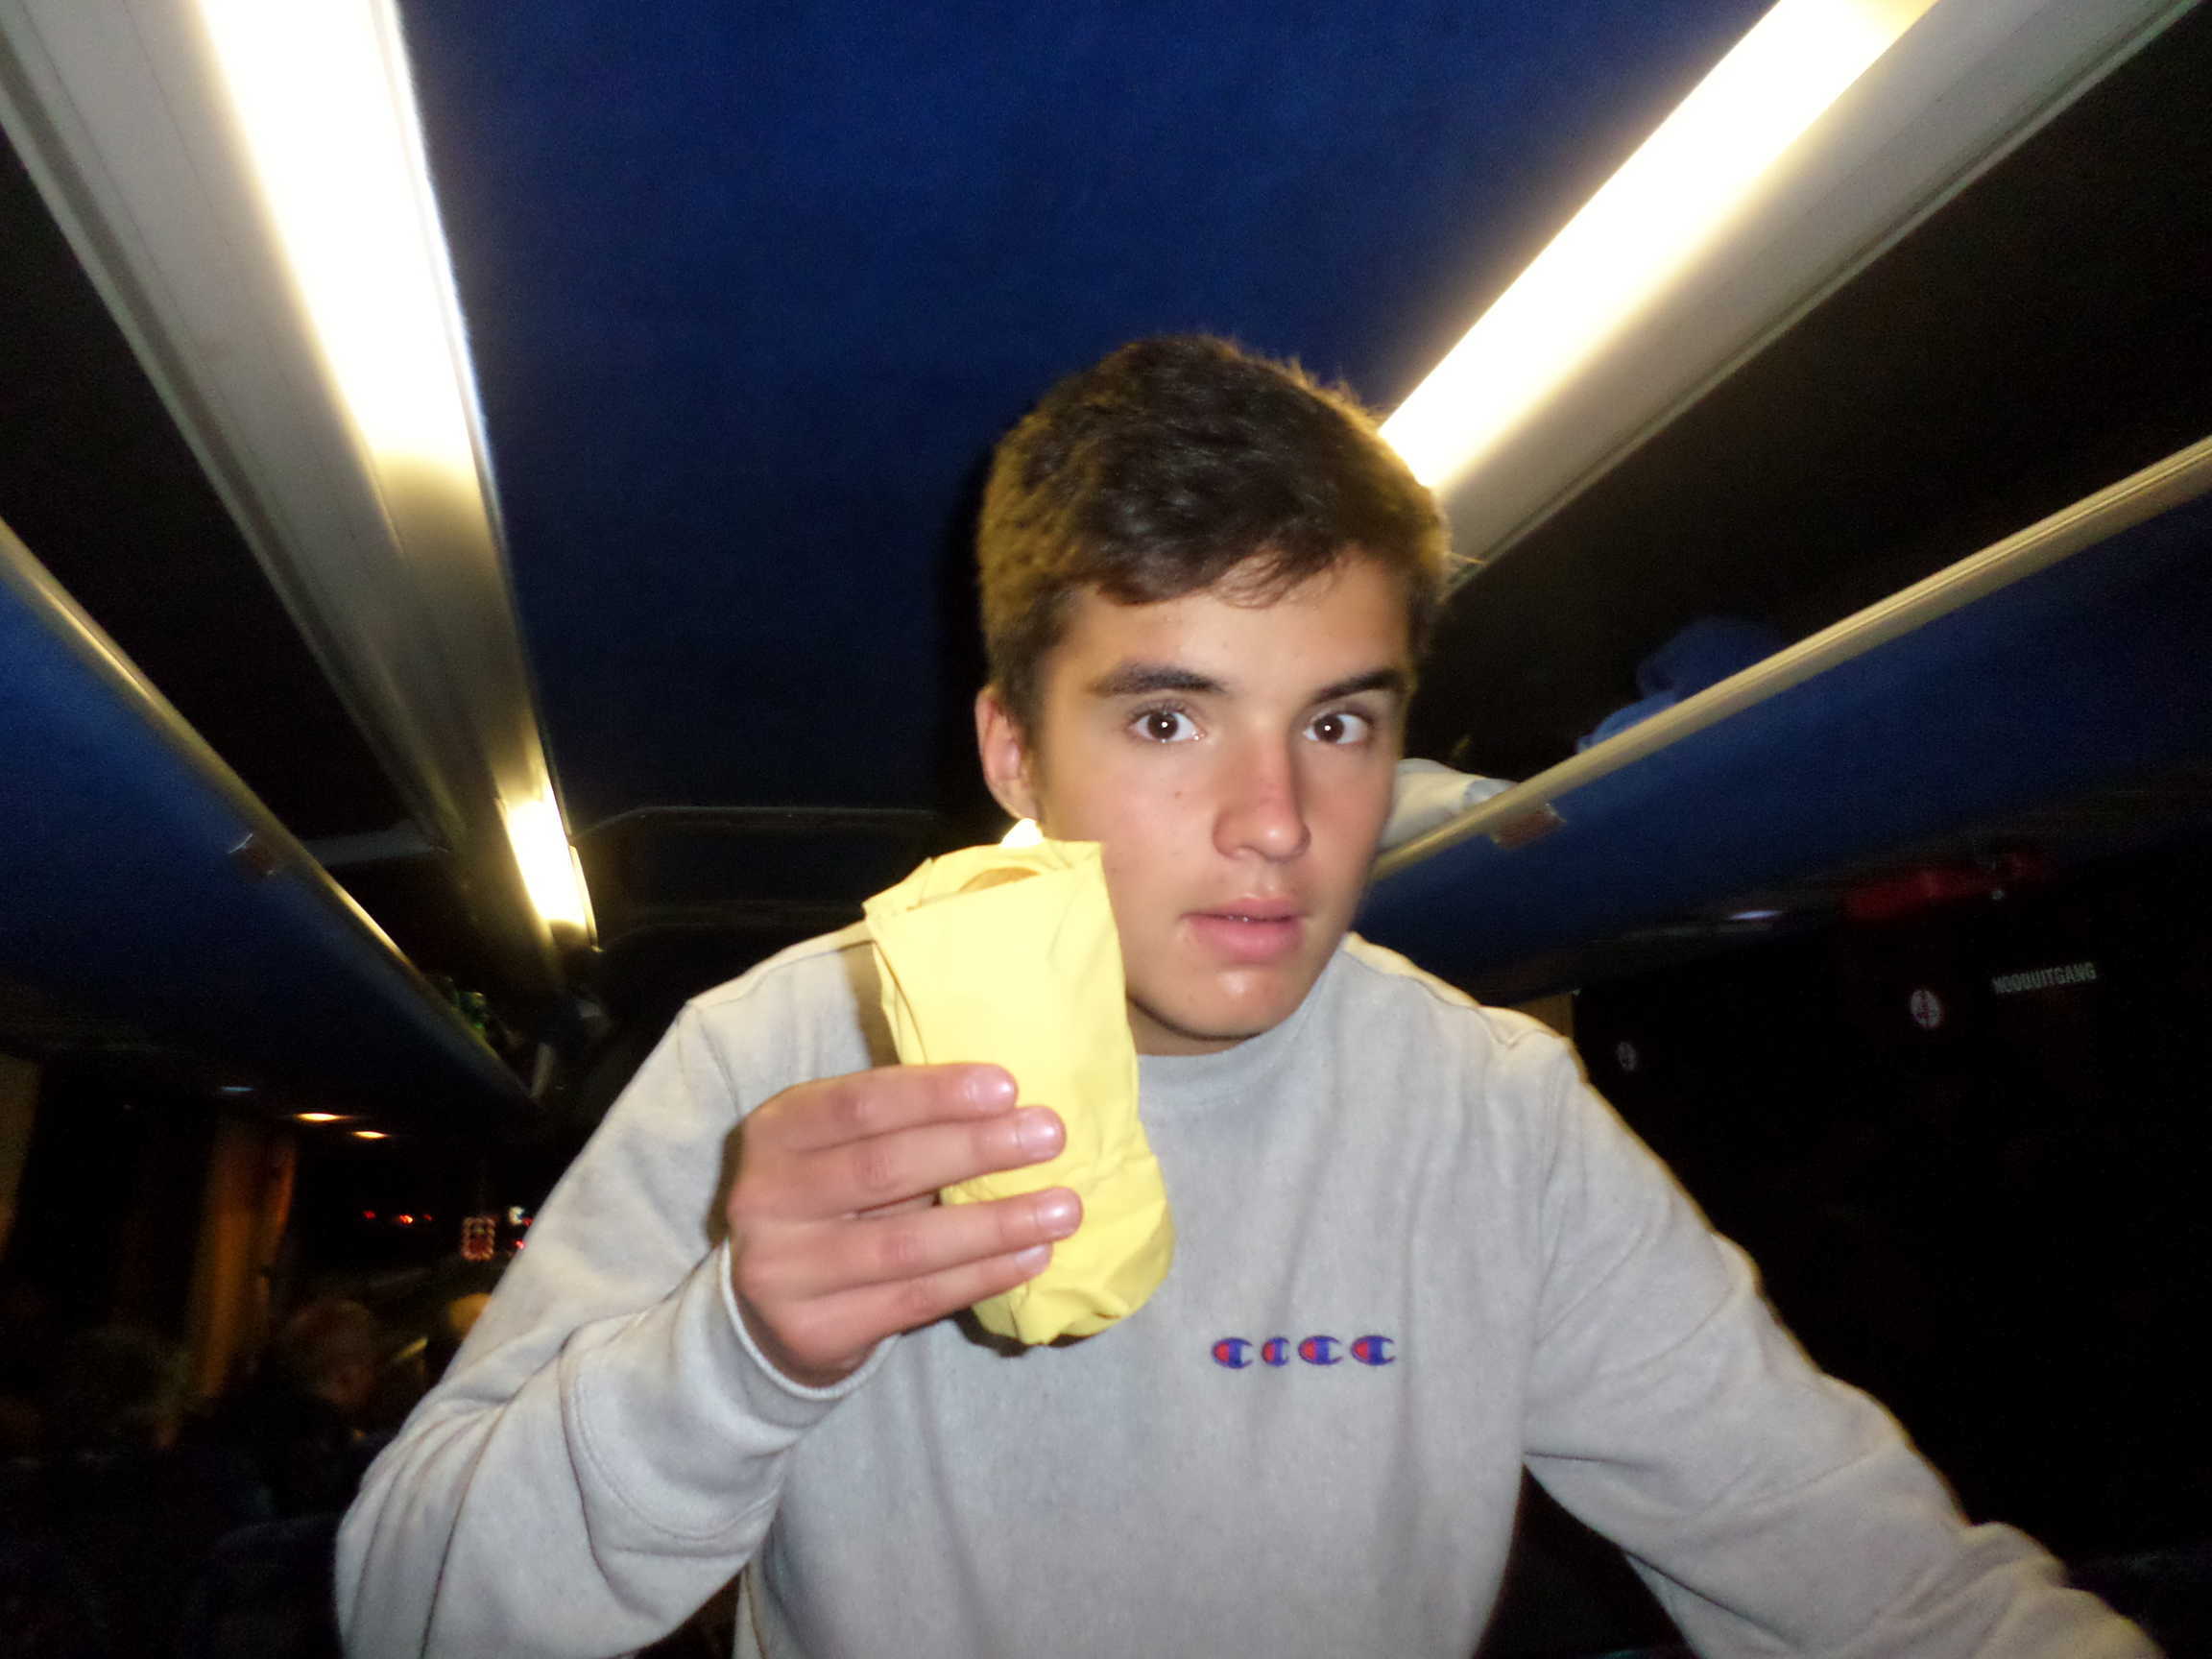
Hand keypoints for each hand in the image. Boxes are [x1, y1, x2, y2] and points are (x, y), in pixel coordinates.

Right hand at [726, 1063, 1078, 1385]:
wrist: (768, 1307)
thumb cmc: (832, 1199)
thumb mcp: (838, 1147)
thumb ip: (898, 1126)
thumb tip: (1010, 1107)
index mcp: (775, 1132)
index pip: (858, 1104)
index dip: (934, 1094)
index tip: (1008, 1087)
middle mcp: (764, 1199)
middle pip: (883, 1171)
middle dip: (977, 1150)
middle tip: (1050, 1137)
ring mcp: (781, 1273)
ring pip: (906, 1245)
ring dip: (996, 1225)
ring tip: (1063, 1208)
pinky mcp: (814, 1331)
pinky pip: (915, 1300)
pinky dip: (982, 1276)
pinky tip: (1032, 1257)